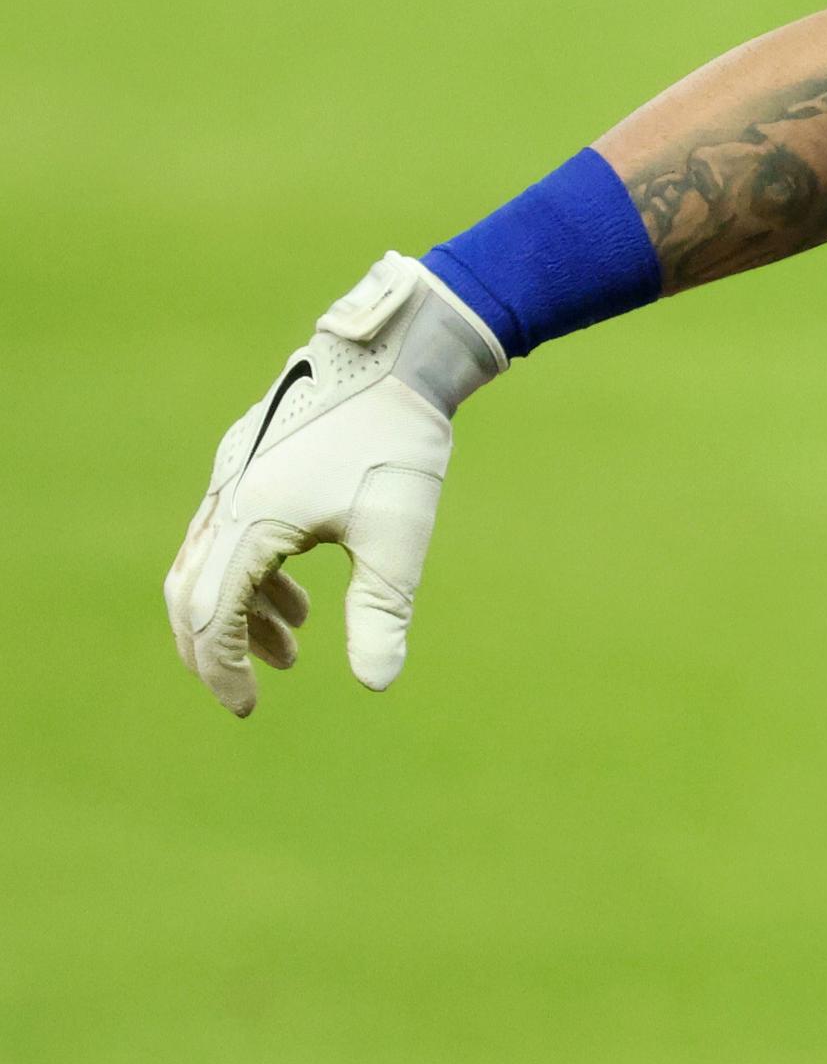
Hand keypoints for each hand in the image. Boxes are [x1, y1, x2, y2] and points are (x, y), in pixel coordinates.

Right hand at [164, 254, 504, 714]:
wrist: (396, 355)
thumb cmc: (399, 442)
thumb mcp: (398, 534)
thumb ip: (382, 611)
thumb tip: (376, 684)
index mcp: (253, 519)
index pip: (211, 614)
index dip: (223, 668)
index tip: (248, 707)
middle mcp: (228, 497)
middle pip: (190, 592)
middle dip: (214, 648)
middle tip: (247, 689)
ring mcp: (233, 475)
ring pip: (210, 562)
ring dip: (242, 611)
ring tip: (296, 646)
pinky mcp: (249, 461)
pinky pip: (229, 532)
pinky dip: (253, 574)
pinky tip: (300, 598)